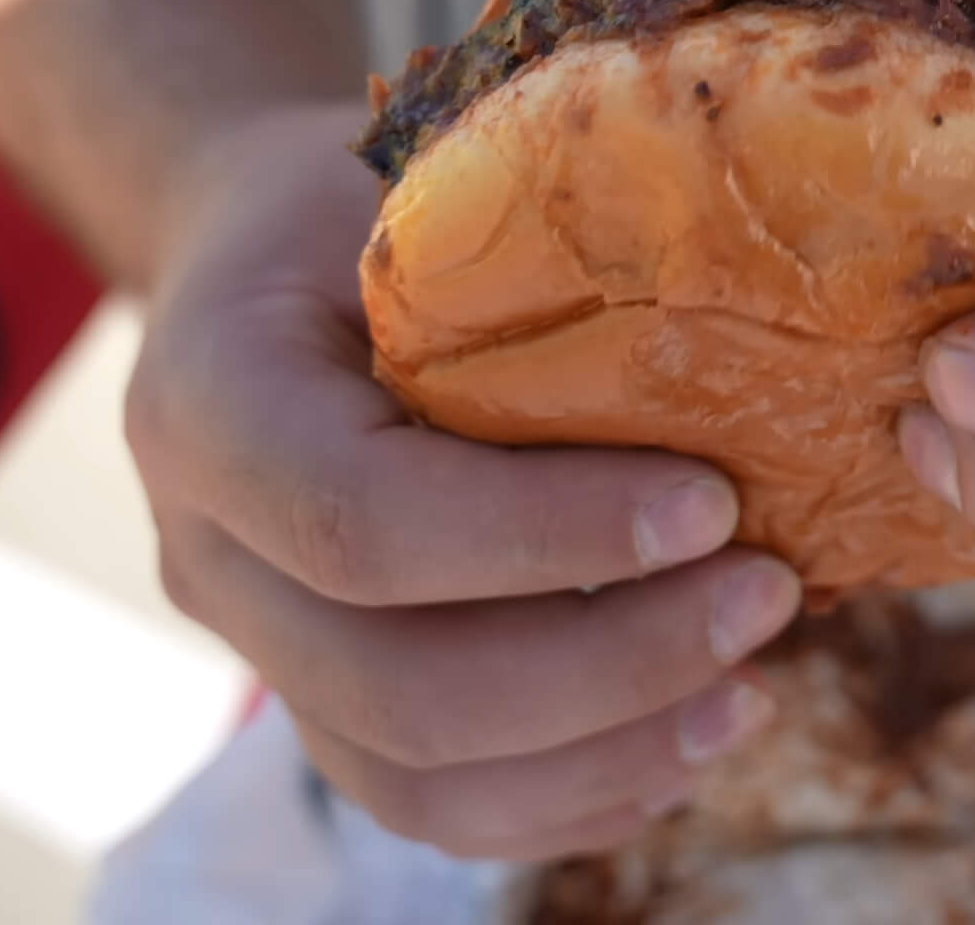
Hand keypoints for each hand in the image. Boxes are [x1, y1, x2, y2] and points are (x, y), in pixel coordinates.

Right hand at [126, 103, 801, 859]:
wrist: (262, 257)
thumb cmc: (370, 196)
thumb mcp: (427, 170)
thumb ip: (537, 239)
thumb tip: (769, 279)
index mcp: (211, 395)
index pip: (360, 518)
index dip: (544, 534)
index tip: (711, 503)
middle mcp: (205, 547)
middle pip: (397, 684)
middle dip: (609, 665)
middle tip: (766, 596)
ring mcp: (256, 645)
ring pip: (418, 778)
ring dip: (608, 754)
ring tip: (754, 690)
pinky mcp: (321, 704)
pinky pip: (437, 805)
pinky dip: (576, 795)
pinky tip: (692, 740)